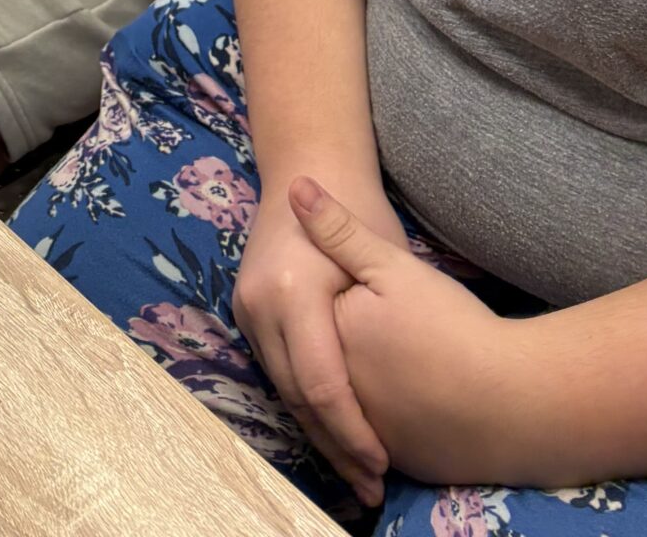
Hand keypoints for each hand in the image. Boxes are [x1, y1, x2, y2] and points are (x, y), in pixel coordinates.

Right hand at [233, 177, 406, 506]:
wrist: (310, 162)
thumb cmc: (361, 207)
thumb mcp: (377, 253)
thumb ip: (380, 315)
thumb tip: (398, 380)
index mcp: (291, 292)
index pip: (320, 384)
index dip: (351, 430)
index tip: (381, 463)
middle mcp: (260, 305)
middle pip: (296, 396)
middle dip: (335, 444)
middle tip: (371, 484)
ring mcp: (247, 309)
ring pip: (282, 388)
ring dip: (318, 431)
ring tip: (356, 470)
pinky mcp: (247, 312)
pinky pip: (277, 369)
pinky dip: (304, 402)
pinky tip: (332, 429)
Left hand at [289, 178, 524, 487]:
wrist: (515, 400)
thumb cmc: (453, 327)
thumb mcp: (394, 266)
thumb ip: (340, 230)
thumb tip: (295, 185)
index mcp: (329, 342)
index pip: (303, 324)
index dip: (310, 310)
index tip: (319, 299)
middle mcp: (341, 394)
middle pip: (316, 375)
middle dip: (316, 362)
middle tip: (339, 341)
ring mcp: (370, 434)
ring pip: (342, 414)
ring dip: (339, 405)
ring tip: (364, 379)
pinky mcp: (402, 461)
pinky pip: (376, 441)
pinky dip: (375, 429)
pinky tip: (392, 413)